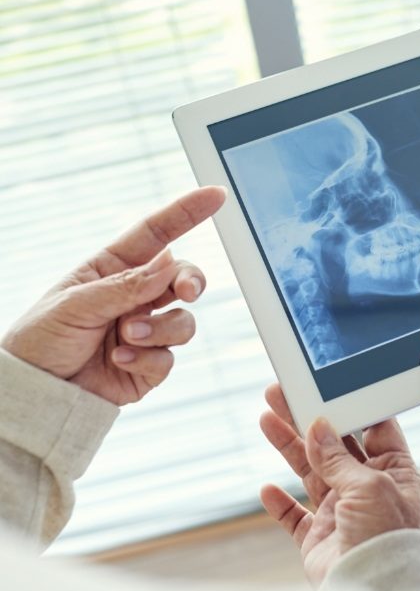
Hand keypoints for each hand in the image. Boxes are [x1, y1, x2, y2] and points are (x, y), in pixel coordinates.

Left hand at [0, 187, 225, 405]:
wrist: (33, 395)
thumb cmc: (39, 341)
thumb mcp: (75, 305)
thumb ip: (126, 285)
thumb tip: (170, 263)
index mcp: (112, 270)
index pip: (156, 234)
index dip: (186, 213)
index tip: (215, 195)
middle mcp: (134, 297)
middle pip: (182, 278)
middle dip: (192, 281)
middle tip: (188, 291)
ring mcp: (144, 331)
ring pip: (182, 321)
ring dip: (160, 330)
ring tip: (126, 337)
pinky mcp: (149, 365)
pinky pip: (169, 358)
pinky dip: (147, 358)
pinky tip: (120, 359)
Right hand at [259, 384, 419, 585]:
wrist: (374, 590)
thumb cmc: (387, 537)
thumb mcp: (369, 485)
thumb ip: (339, 457)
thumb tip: (318, 427)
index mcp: (393, 470)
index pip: (372, 427)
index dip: (350, 406)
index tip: (328, 385)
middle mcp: (367, 487)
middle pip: (333, 443)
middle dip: (308, 418)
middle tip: (284, 393)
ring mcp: (341, 511)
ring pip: (309, 471)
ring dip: (288, 445)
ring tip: (267, 418)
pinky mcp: (319, 538)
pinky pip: (294, 516)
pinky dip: (279, 503)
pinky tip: (267, 488)